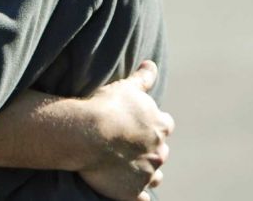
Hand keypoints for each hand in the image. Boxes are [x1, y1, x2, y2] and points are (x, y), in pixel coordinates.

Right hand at [76, 62, 173, 200]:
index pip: (165, 125)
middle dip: (150, 148)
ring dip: (146, 171)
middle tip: (129, 144)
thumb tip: (152, 64)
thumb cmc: (106, 105)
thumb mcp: (126, 86)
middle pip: (161, 152)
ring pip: (154, 176)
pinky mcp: (132, 192)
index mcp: (160, 126)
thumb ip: (143, 77)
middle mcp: (158, 152)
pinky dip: (137, 194)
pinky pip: (141, 198)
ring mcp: (146, 174)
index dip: (153, 124)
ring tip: (129, 166)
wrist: (87, 133)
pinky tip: (127, 188)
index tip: (139, 123)